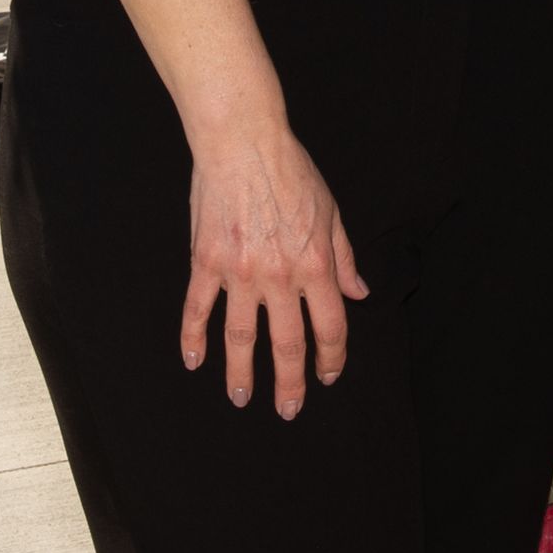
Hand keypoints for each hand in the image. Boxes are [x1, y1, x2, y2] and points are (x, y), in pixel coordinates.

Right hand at [180, 122, 369, 417]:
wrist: (244, 142)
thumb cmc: (292, 171)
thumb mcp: (331, 212)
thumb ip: (344, 258)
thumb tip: (359, 293)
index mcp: (316, 264)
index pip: (330, 326)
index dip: (331, 357)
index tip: (328, 375)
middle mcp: (280, 276)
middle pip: (287, 343)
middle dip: (290, 383)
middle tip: (288, 410)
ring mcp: (240, 272)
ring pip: (241, 337)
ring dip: (241, 372)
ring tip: (241, 397)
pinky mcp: (206, 262)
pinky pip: (198, 309)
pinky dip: (193, 338)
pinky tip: (194, 361)